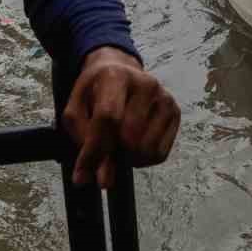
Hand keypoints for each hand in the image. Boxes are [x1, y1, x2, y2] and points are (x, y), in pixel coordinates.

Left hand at [63, 48, 180, 186]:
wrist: (119, 72)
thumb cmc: (94, 94)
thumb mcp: (76, 110)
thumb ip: (81, 140)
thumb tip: (91, 179)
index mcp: (116, 76)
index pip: (108, 118)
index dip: (95, 150)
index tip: (83, 174)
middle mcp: (146, 84)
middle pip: (129, 138)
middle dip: (112, 154)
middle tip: (103, 151)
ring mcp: (164, 98)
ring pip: (146, 150)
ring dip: (128, 158)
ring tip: (119, 144)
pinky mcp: (175, 112)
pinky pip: (159, 154)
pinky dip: (143, 159)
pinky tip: (134, 144)